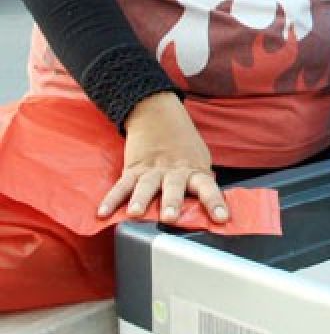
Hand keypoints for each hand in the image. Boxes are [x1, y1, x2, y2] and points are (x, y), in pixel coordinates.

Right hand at [98, 91, 226, 223]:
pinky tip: (103, 212)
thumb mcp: (198, 161)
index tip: (222, 218)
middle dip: (172, 202)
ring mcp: (152, 171)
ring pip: (146, 187)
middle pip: (174, 188)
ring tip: (135, 213)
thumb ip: (200, 183)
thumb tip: (207, 208)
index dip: (215, 202)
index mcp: (194, 170)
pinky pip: (121, 186)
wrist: (158, 115)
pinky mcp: (133, 170)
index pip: (208, 188)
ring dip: (141, 200)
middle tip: (170, 217)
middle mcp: (173, 172)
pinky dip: (112, 200)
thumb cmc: (182, 144)